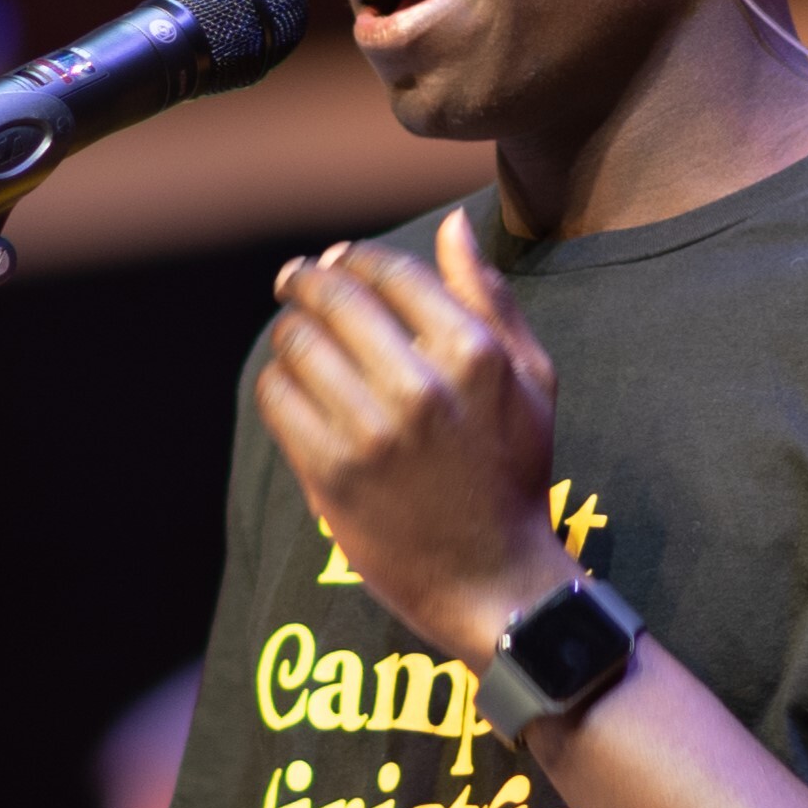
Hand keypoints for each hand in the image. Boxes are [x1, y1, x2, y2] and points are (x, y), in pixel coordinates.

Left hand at [258, 210, 574, 655]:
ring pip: (297, 342)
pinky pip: (278, 397)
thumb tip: (452, 227)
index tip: (339, 262)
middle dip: (307, 280)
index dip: (354, 259)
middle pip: (333, 298)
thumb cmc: (515, 474)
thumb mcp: (530, 380)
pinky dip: (278, 383)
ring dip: (290, 329)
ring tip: (296, 334)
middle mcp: (421, 386)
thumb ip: (489, 298)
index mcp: (473, 353)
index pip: (388, 272)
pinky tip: (294, 387)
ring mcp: (371, 432)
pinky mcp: (331, 472)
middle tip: (297, 281)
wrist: (493, 579)